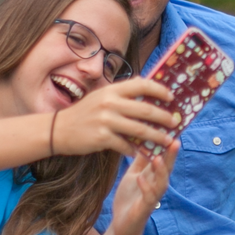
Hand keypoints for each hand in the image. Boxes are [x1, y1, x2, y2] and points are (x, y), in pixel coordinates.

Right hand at [52, 78, 174, 156]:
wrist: (59, 130)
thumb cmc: (84, 113)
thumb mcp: (101, 96)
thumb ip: (122, 92)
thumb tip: (144, 82)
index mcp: (112, 90)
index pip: (142, 85)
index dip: (159, 90)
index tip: (171, 98)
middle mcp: (110, 103)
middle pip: (145, 110)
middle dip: (164, 117)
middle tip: (175, 123)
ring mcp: (106, 121)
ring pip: (140, 130)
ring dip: (157, 137)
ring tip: (167, 141)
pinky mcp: (102, 138)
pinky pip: (126, 145)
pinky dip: (135, 149)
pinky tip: (142, 152)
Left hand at [108, 141, 179, 234]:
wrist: (122, 223)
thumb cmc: (130, 198)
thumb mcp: (134, 174)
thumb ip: (141, 160)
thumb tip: (144, 138)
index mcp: (154, 176)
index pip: (164, 158)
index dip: (168, 145)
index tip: (172, 130)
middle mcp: (157, 185)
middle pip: (167, 168)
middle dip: (171, 155)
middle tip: (175, 140)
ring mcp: (152, 197)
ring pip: (161, 182)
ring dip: (161, 171)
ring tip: (158, 158)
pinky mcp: (144, 208)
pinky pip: (148, 197)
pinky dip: (145, 187)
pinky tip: (141, 178)